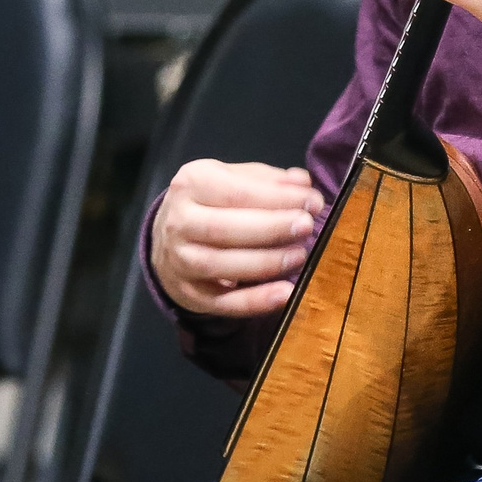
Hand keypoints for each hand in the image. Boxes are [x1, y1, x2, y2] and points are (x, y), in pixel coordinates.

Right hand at [150, 159, 325, 316]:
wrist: (168, 238)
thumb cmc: (211, 202)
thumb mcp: (234, 178)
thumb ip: (269, 180)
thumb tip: (303, 183)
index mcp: (192, 183)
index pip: (237, 191)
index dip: (278, 198)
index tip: (313, 202)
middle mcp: (180, 222)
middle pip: (225, 228)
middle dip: (271, 228)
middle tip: (307, 227)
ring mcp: (180, 261)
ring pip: (221, 265)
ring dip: (266, 263)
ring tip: (300, 256)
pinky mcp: (189, 293)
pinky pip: (222, 302)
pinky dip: (255, 301)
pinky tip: (284, 294)